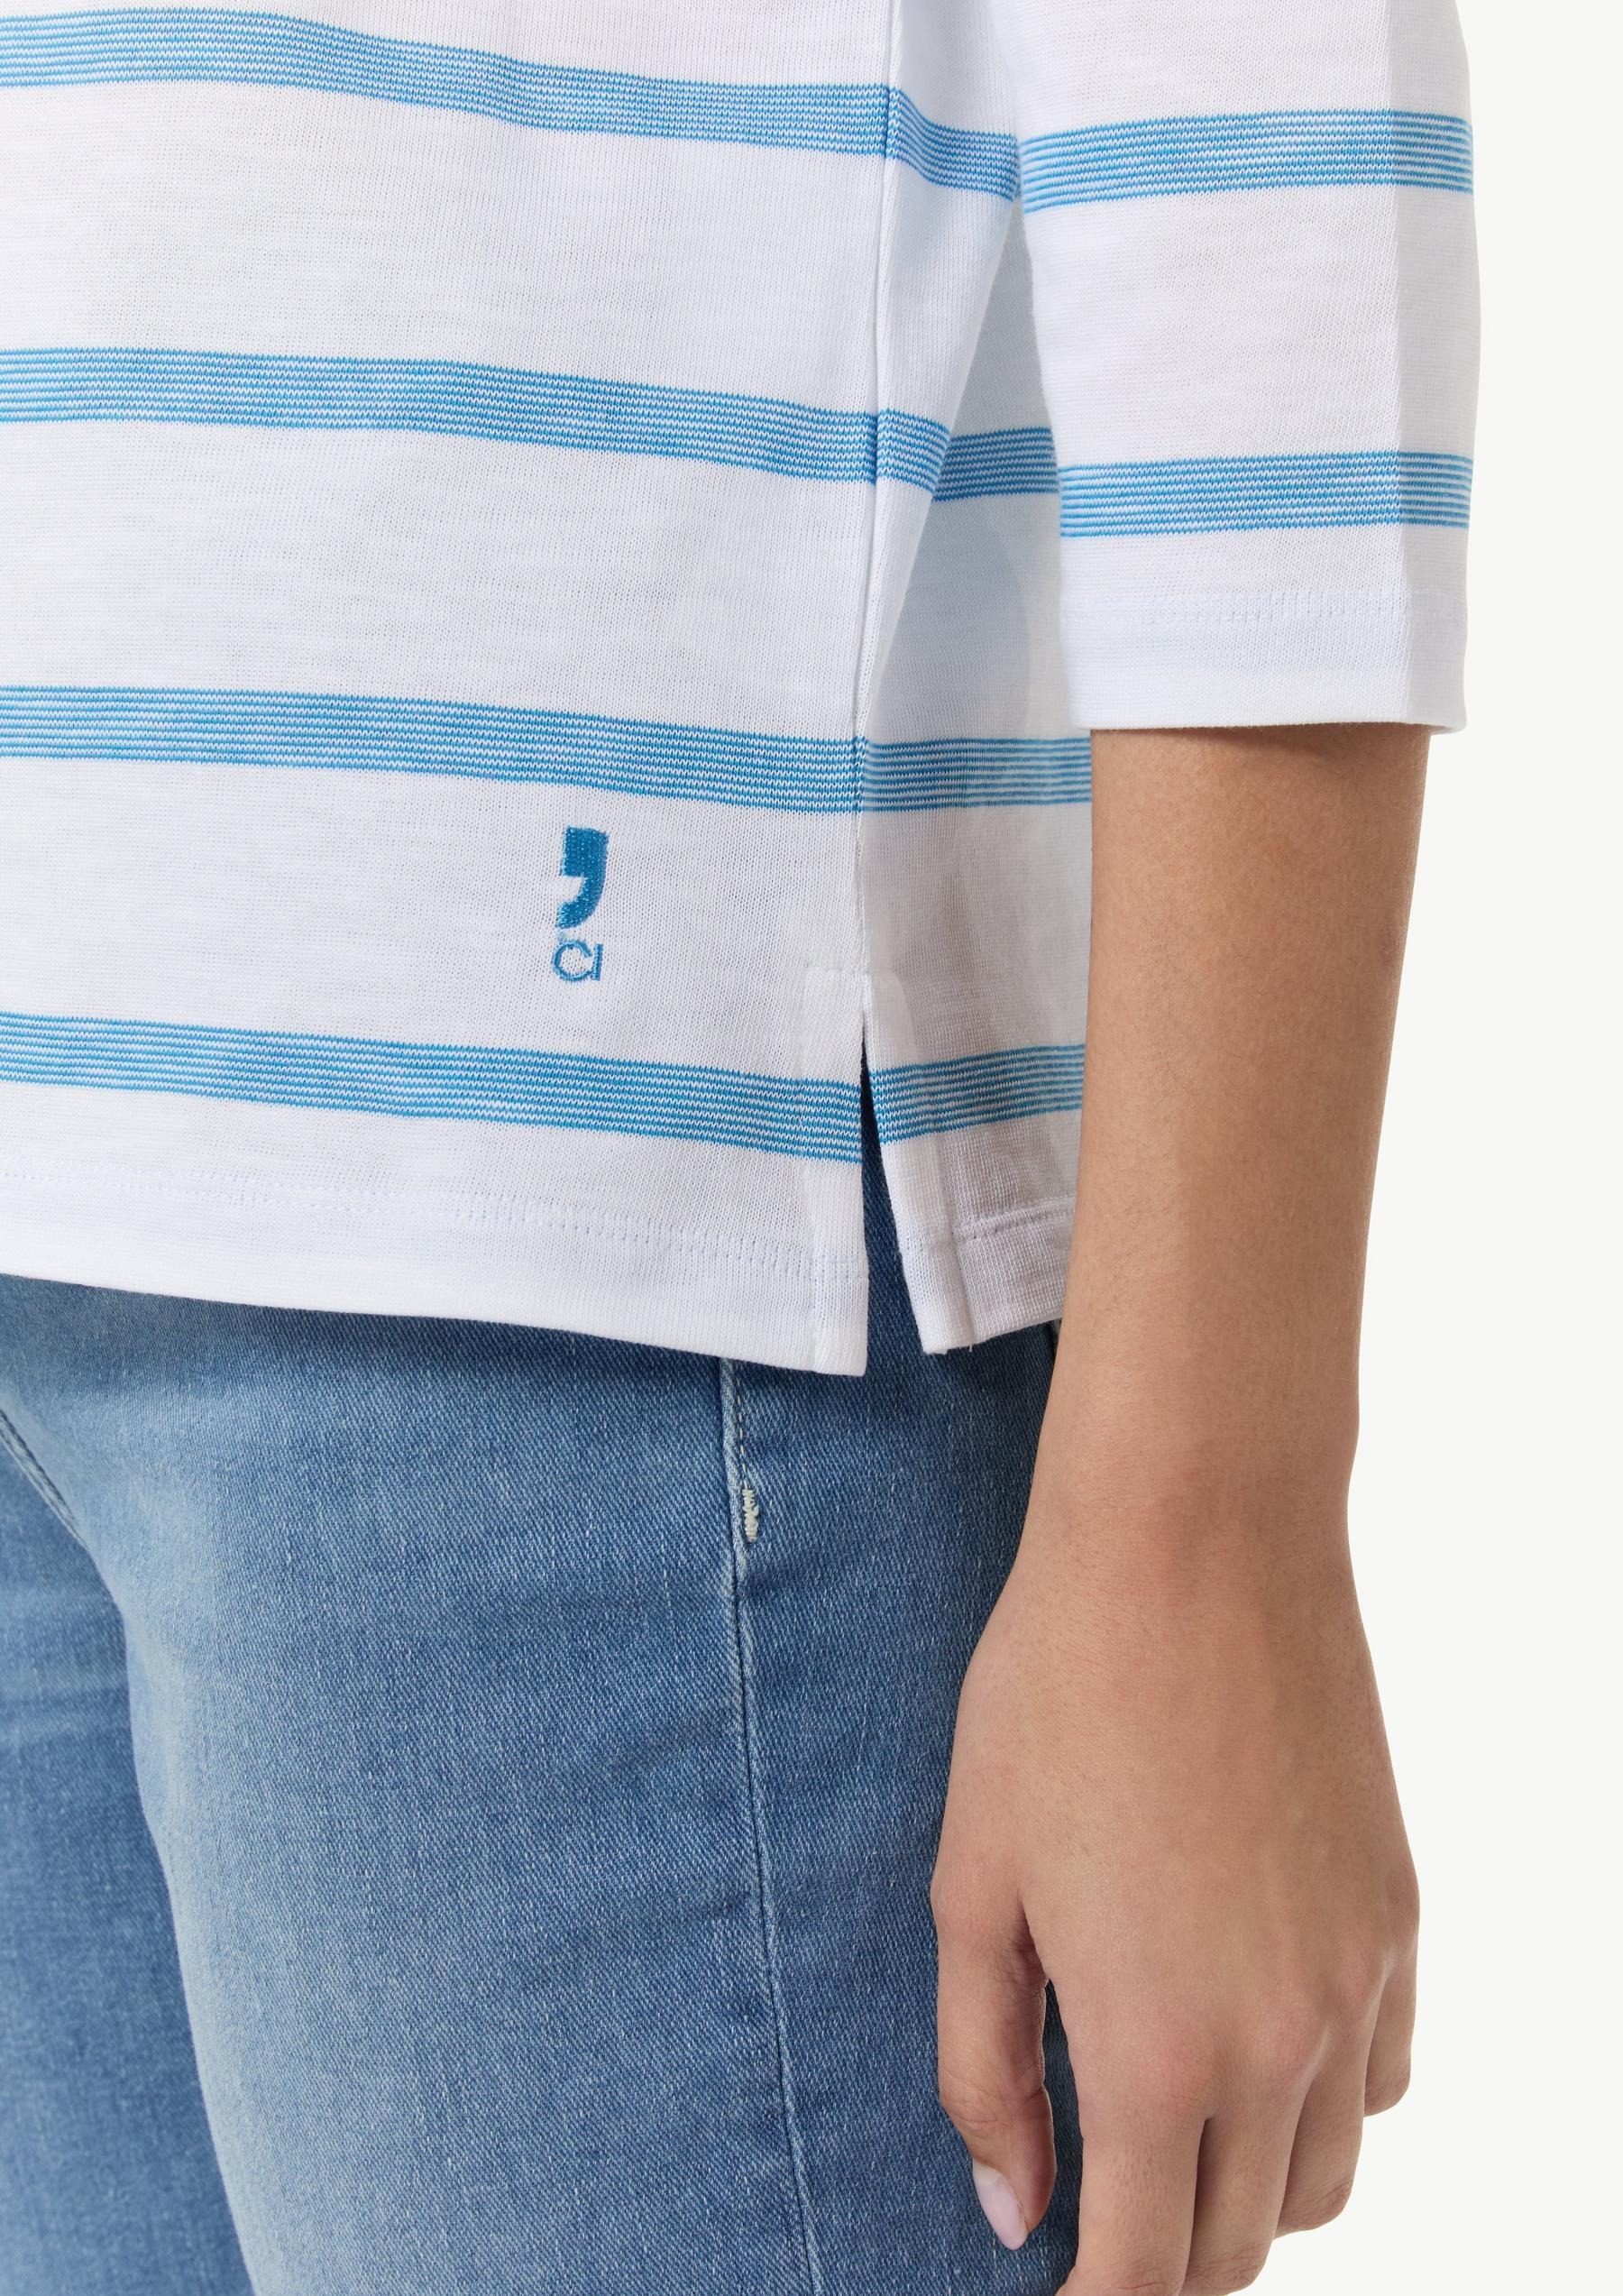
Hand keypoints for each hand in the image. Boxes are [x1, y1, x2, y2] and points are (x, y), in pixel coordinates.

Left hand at [930, 1455, 1417, 2293]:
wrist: (1196, 1538)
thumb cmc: (1057, 1691)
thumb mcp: (975, 1879)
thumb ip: (985, 2064)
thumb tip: (1013, 2207)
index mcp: (1158, 2047)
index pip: (1144, 2276)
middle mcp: (1281, 2039)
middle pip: (1238, 2246)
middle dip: (1161, 2262)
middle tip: (1090, 2212)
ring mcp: (1357, 1978)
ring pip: (1321, 2179)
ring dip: (1243, 2194)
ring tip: (1165, 2132)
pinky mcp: (1397, 1912)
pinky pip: (1380, 2078)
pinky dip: (1319, 2105)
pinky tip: (1250, 2041)